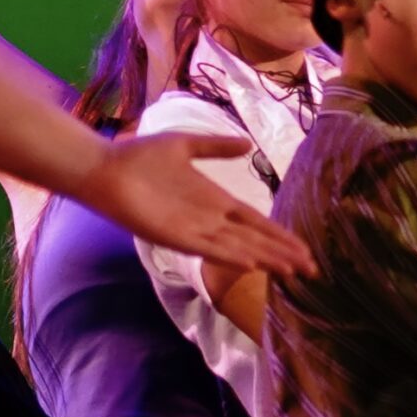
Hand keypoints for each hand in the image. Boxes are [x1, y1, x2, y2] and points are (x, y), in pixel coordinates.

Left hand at [82, 132, 314, 274]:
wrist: (104, 167)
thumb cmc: (139, 157)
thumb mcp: (185, 145)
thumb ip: (216, 148)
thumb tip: (248, 146)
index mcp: (215, 201)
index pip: (257, 222)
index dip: (281, 235)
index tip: (304, 249)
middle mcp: (209, 220)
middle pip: (255, 240)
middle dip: (283, 254)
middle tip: (313, 270)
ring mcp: (193, 230)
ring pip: (239, 248)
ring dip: (265, 259)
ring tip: (291, 271)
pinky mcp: (174, 236)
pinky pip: (208, 248)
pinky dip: (231, 256)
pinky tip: (252, 263)